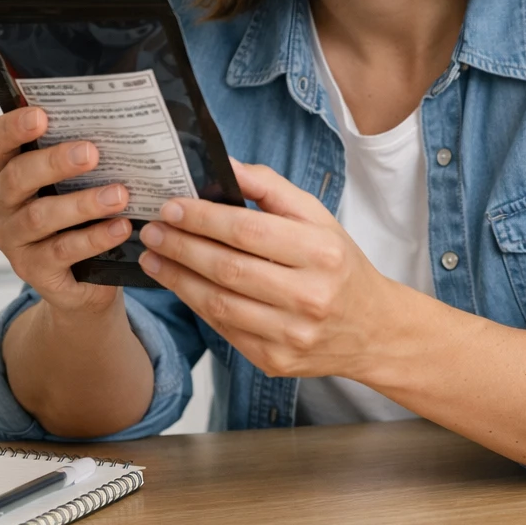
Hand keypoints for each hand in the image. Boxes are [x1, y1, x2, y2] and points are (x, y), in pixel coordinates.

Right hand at [0, 107, 131, 314]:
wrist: (87, 279)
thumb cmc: (83, 214)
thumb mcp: (79, 182)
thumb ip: (84, 155)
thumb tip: (120, 123)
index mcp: (8, 171)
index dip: (11, 128)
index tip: (41, 116)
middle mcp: (3, 204)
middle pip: (16, 177)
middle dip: (54, 162)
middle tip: (92, 153)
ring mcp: (14, 239)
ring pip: (39, 216)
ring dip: (82, 204)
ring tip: (119, 195)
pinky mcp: (33, 269)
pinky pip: (61, 251)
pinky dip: (94, 238)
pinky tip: (121, 228)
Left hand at [135, 161, 402, 379]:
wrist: (373, 330)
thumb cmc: (339, 265)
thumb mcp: (318, 218)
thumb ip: (271, 189)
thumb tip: (225, 164)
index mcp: (321, 252)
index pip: (248, 231)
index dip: (203, 218)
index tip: (172, 206)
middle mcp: (309, 296)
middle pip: (227, 268)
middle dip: (181, 246)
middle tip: (152, 230)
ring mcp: (291, 334)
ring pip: (218, 303)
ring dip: (177, 278)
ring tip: (154, 256)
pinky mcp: (275, 360)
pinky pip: (223, 329)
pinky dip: (195, 304)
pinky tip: (180, 284)